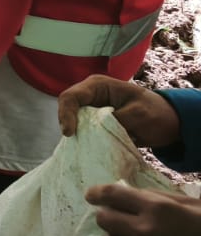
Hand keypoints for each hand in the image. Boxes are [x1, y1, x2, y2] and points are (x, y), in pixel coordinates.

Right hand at [58, 76, 181, 148]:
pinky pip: (86, 133)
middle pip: (68, 109)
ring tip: (90, 147)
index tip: (70, 133)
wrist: (169, 123)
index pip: (71, 97)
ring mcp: (93, 111)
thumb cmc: (156, 112)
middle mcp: (91, 97)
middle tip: (76, 141)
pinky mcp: (97, 125)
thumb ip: (116, 119)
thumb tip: (98, 131)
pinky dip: (89, 142)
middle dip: (71, 125)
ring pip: (75, 123)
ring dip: (81, 135)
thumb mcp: (139, 114)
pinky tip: (95, 149)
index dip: (66, 114)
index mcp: (98, 86)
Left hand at [84, 183, 200, 235]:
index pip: (112, 194)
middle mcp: (145, 231)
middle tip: (122, 225)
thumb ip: (163, 199)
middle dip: (111, 219)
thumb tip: (131, 192)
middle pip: (104, 219)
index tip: (90, 196)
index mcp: (158, 209)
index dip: (98, 193)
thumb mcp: (196, 209)